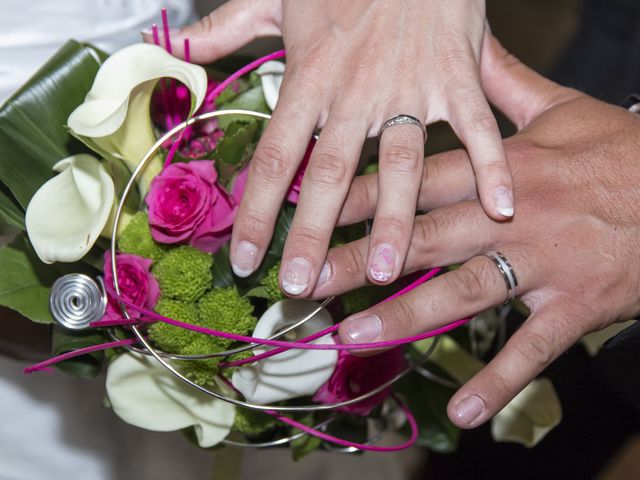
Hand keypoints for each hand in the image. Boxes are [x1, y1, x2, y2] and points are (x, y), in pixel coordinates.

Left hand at [152, 0, 513, 293]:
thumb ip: (225, 27)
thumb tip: (178, 49)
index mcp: (309, 78)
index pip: (276, 158)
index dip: (258, 212)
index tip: (245, 260)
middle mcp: (355, 94)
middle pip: (331, 175)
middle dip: (315, 235)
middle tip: (302, 285)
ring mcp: (409, 88)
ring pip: (400, 164)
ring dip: (394, 219)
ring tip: (386, 271)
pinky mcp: (457, 78)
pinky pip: (477, 128)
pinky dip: (490, 165)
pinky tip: (499, 207)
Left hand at [311, 33, 639, 428]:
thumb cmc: (621, 151)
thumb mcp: (561, 107)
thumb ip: (505, 83)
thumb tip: (471, 43)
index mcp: (503, 169)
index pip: (417, 180)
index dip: (363, 195)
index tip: (313, 207)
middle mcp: (513, 217)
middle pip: (424, 238)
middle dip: (361, 260)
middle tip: (307, 280)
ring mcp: (543, 264)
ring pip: (463, 292)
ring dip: (405, 318)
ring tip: (354, 335)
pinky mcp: (575, 305)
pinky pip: (532, 349)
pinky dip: (499, 381)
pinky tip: (465, 414)